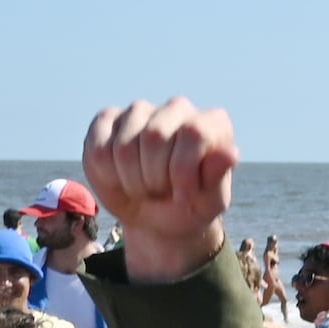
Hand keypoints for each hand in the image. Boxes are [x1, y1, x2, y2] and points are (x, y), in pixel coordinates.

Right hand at [81, 100, 242, 283]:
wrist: (155, 219)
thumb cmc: (189, 207)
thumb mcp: (209, 202)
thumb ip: (218, 176)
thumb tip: (231, 152)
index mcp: (212, 123)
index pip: (193, 132)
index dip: (183, 172)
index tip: (184, 197)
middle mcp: (178, 108)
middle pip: (154, 137)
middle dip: (154, 178)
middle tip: (160, 192)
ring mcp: (141, 111)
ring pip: (124, 145)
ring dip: (131, 180)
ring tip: (143, 187)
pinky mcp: (108, 120)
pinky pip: (98, 147)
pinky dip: (106, 174)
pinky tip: (120, 178)